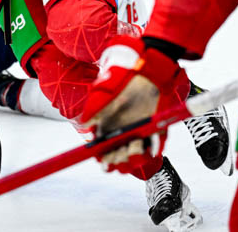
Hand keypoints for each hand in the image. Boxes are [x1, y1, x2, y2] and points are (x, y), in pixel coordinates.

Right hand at [79, 36, 188, 173]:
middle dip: (118, 160)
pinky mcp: (153, 131)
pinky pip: (153, 147)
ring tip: (134, 145)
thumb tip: (84, 123)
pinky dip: (152, 150)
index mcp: (107, 131)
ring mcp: (137, 135)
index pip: (103, 153)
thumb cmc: (120, 84)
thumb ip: (94, 110)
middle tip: (119, 152)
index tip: (105, 162)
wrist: (143, 74)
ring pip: (135, 157)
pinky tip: (149, 146)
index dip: (104, 161)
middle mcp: (121, 136)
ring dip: (134, 157)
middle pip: (119, 159)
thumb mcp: (103, 96)